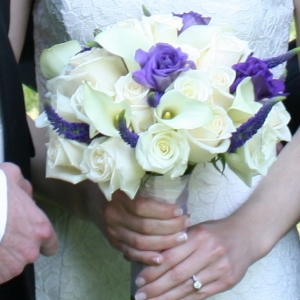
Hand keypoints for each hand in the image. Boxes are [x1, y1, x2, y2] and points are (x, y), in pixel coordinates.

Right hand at [0, 163, 57, 283]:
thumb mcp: (11, 176)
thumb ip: (24, 189)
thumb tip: (26, 194)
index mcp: (40, 229)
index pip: (51, 245)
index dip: (41, 242)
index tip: (28, 238)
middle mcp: (31, 251)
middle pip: (28, 254)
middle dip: (17, 247)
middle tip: (1, 235)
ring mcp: (12, 267)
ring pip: (10, 265)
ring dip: (2, 258)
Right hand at [104, 190, 189, 265]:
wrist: (90, 200)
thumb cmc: (114, 187)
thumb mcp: (126, 182)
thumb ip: (144, 187)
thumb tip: (173, 194)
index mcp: (118, 198)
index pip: (142, 207)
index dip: (163, 211)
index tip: (180, 210)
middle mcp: (114, 216)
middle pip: (145, 227)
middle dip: (169, 228)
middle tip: (186, 224)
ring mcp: (112, 231)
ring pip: (140, 243)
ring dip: (164, 243)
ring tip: (181, 238)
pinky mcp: (113, 242)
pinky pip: (131, 253)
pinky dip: (147, 257)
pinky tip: (162, 258)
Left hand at [134, 217, 260, 299]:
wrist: (246, 235)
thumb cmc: (215, 231)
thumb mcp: (196, 229)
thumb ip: (178, 243)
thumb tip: (154, 259)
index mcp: (199, 236)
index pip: (171, 257)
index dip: (153, 270)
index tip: (139, 279)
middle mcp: (210, 253)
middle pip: (178, 275)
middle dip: (156, 288)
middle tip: (140, 295)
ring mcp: (220, 269)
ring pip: (189, 288)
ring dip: (167, 298)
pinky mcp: (227, 281)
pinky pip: (202, 295)